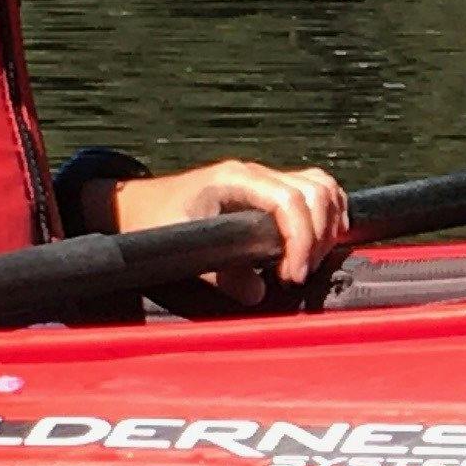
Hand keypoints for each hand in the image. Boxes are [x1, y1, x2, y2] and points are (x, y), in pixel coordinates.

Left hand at [109, 158, 348, 294]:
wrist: (137, 203)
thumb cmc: (153, 221)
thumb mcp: (179, 248)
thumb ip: (219, 275)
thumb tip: (258, 293)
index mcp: (233, 179)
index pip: (289, 201)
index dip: (300, 241)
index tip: (291, 277)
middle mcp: (255, 172)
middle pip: (315, 192)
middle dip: (317, 237)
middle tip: (298, 274)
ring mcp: (264, 177)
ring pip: (321, 188)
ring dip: (328, 225)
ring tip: (308, 261)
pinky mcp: (270, 189)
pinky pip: (314, 191)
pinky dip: (327, 215)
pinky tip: (318, 244)